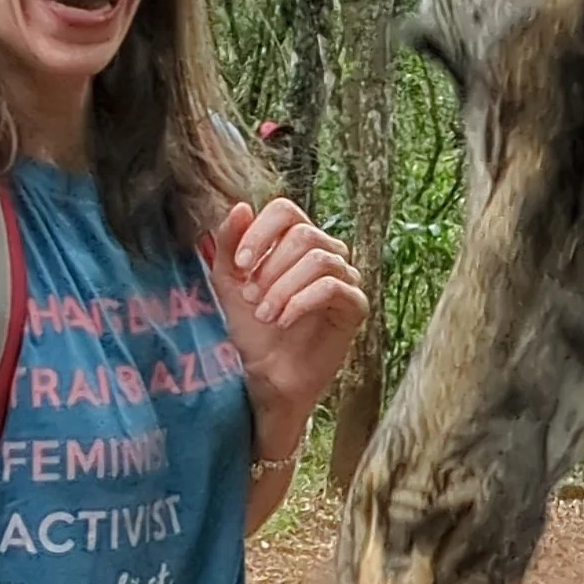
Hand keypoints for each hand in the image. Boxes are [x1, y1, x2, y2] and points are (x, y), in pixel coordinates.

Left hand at [206, 199, 366, 456]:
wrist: (267, 377)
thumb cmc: (251, 329)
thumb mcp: (228, 283)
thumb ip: (229, 245)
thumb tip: (242, 207)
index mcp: (296, 241)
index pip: (286, 210)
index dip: (261, 232)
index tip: (241, 265)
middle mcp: (326, 253)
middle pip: (304, 234)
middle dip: (271, 267)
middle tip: (251, 299)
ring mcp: (345, 278)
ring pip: (320, 260)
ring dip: (283, 288)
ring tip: (265, 315)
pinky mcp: (355, 306)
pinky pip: (334, 287)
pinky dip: (302, 302)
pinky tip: (283, 321)